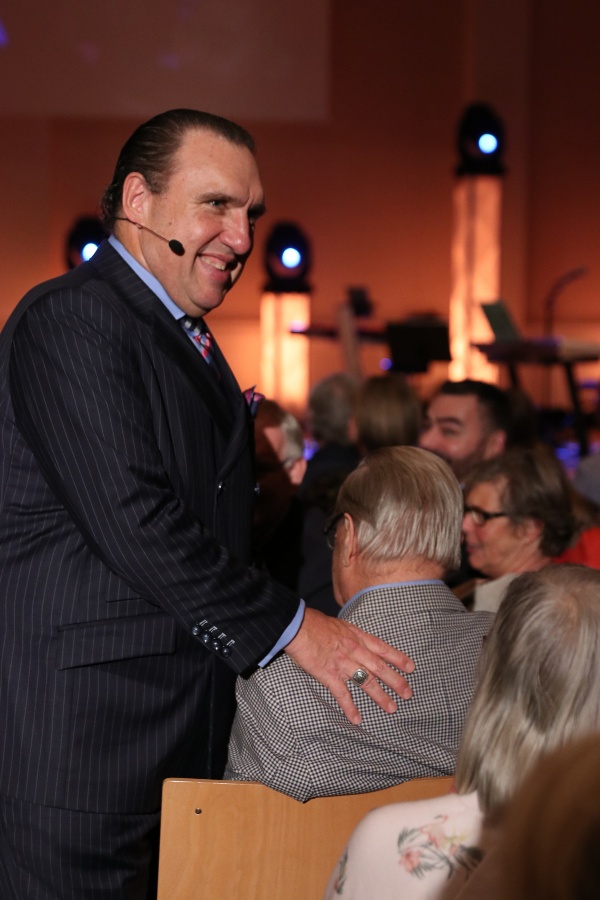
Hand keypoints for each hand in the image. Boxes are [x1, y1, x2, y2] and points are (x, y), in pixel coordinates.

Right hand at [284, 607, 413, 724]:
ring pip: (367, 682)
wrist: (298, 626)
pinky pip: (343, 694)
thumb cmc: (314, 622)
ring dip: (381, 696)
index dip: (398, 659)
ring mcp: (343, 664)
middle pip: (380, 668)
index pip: (383, 649)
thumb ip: (348, 635)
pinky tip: (357, 719)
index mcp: (357, 637)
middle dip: (396, 681)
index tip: (410, 668)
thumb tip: (352, 640)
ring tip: (392, 708)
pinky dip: (350, 708)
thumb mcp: (338, 624)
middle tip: (408, 693)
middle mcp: (355, 651)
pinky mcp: (329, 675)